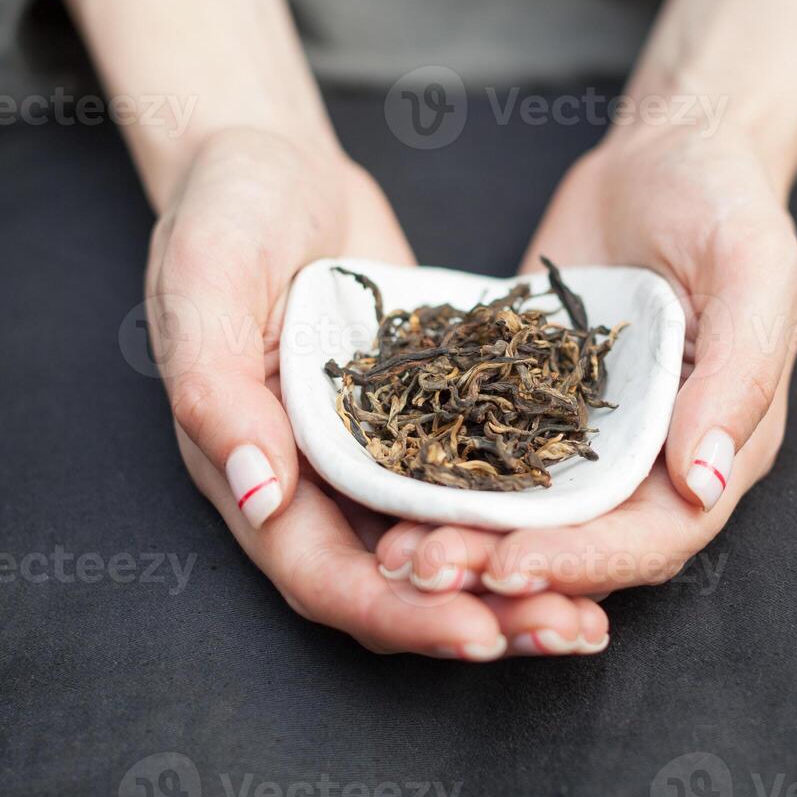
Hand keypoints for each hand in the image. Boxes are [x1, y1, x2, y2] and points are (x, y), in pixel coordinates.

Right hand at [151, 128, 608, 657]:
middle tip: (569, 632)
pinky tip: (592, 524)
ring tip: (592, 611)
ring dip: (513, 585)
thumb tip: (260, 493)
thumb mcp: (205, 284)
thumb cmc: (223, 213)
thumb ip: (218, 390)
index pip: (322, 576)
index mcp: (251, 468)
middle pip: (394, 582)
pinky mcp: (421, 421)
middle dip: (477, 618)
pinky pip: (472, 487)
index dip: (399, 612)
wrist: (276, 164)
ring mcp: (371, 455)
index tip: (479, 633)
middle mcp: (312, 481)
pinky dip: (523, 517)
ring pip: (442, 549)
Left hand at [372, 0, 796, 614]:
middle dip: (503, 566)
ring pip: (528, 516)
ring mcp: (589, 436)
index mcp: (722, 445)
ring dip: (464, 540)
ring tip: (395, 553)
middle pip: (582, 543)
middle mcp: (654, 460)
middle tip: (423, 571)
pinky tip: (382, 490)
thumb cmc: (725, 201)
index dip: (585, 562)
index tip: (508, 569)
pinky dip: (442, 482)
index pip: (657, 535)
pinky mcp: (534, 404)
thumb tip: (706, 482)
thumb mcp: (753, 271)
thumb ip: (738, 375)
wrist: (662, 150)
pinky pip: (488, 456)